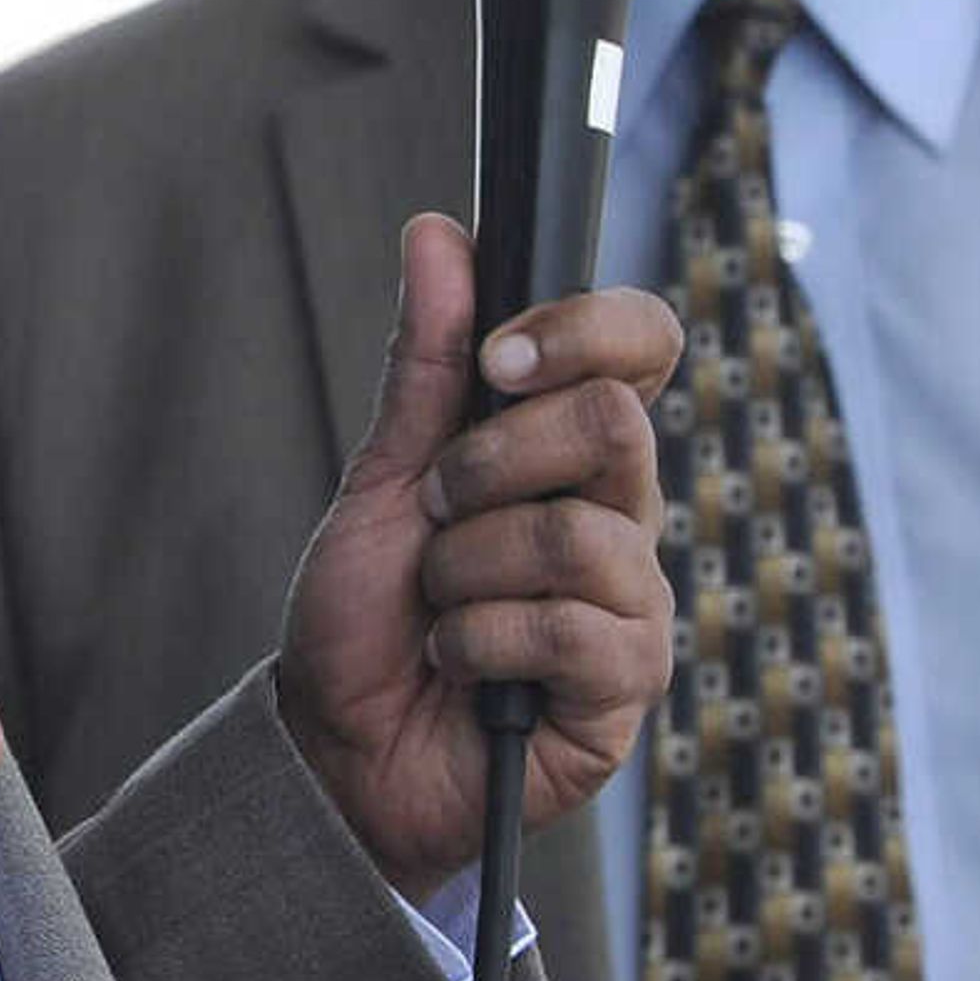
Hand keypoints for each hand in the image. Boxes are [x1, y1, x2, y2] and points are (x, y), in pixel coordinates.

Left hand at [276, 213, 678, 897]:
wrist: (338, 749)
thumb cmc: (367, 616)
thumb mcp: (381, 478)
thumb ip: (422, 363)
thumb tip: (441, 231)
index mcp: (570, 450)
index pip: (642, 346)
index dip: (583, 329)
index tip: (497, 357)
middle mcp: (619, 514)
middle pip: (615, 422)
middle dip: (487, 461)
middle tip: (435, 510)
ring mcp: (632, 601)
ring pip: (578, 533)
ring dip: (467, 567)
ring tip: (437, 602)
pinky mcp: (626, 686)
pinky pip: (575, 630)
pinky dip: (483, 641)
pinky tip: (461, 663)